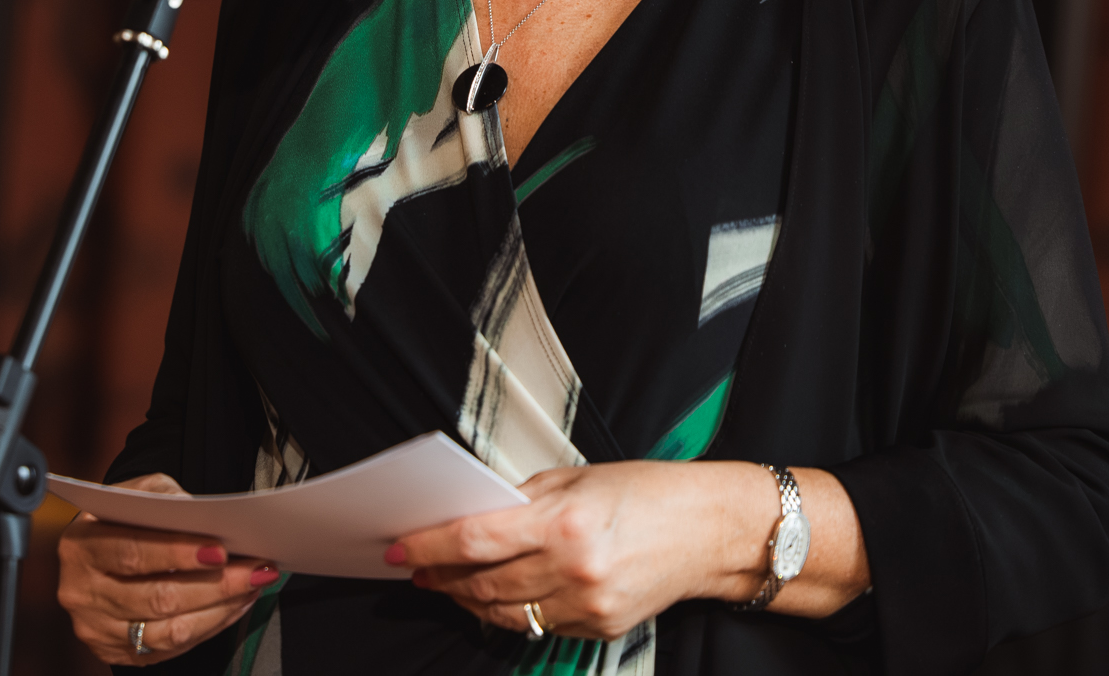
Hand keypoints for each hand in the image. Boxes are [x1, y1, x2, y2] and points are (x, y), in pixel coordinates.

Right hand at [57, 474, 280, 664]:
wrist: (97, 555)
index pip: (131, 553)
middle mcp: (82, 593)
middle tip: (256, 569)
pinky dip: (211, 626)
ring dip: (221, 610)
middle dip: (215, 585)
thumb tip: (199, 513)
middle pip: (157, 598)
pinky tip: (235, 605)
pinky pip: (173, 647)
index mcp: (81, 546)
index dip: (176, 554)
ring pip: (169, 631)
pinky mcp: (117, 653)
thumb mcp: (134, 494)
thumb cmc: (122, 519)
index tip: (220, 550)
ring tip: (254, 585)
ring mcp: (98, 629)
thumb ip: (162, 497)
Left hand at [386, 461, 720, 639]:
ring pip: (504, 614)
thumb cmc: (645, 494)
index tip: (400, 549)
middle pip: (482, 582)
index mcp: (562, 521)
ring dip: (467, 599)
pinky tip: (497, 598)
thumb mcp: (574, 479)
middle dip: (440, 576)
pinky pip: (539, 627)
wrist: (708, 531)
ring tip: (449, 583)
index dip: (427, 547)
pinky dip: (510, 613)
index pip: (474, 539)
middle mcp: (573, 568)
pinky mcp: (600, 629)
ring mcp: (587, 605)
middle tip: (417, 567)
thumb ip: (518, 499)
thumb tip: (467, 514)